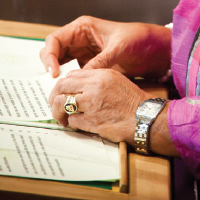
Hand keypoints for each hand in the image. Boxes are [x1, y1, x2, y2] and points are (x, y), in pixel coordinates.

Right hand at [40, 16, 171, 77]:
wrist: (153, 49)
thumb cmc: (138, 39)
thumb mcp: (118, 48)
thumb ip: (100, 61)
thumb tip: (83, 76)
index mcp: (83, 27)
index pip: (55, 39)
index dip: (50, 55)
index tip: (54, 71)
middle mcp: (79, 38)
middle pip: (53, 51)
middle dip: (50, 65)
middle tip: (53, 81)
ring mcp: (83, 52)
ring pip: (59, 63)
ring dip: (56, 74)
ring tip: (59, 89)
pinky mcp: (89, 65)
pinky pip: (72, 72)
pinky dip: (68, 80)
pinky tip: (70, 90)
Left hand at [49, 69, 179, 155]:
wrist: (144, 117)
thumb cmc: (132, 101)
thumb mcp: (116, 81)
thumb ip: (96, 80)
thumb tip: (77, 86)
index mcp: (101, 74)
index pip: (71, 75)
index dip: (64, 84)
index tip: (64, 91)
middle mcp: (94, 87)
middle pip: (62, 87)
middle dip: (54, 97)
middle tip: (55, 104)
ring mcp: (92, 104)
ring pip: (62, 104)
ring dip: (59, 112)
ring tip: (62, 117)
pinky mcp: (92, 121)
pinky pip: (73, 121)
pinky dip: (72, 123)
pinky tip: (77, 124)